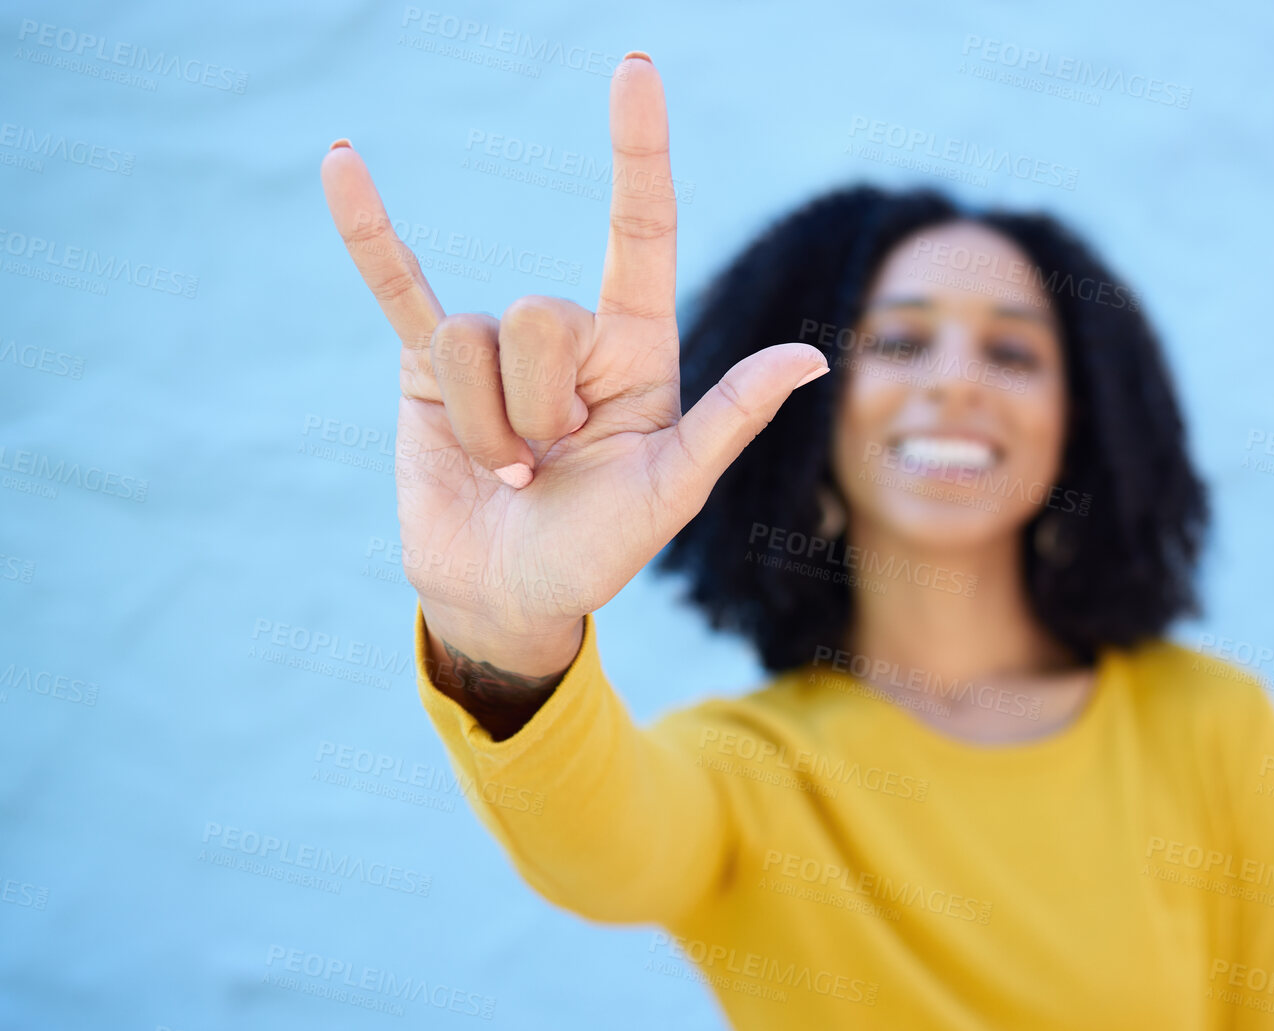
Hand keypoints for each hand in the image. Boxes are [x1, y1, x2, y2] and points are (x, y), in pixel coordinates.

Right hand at [319, 53, 827, 673]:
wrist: (507, 596)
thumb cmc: (598, 550)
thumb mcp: (671, 492)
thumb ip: (729, 420)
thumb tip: (809, 356)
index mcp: (639, 350)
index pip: (641, 231)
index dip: (638, 151)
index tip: (635, 69)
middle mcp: (570, 335)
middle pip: (540, 313)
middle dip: (536, 409)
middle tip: (547, 467)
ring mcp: (495, 346)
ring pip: (471, 337)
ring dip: (482, 428)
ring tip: (504, 473)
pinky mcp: (426, 364)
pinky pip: (396, 286)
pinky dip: (367, 233)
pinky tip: (341, 164)